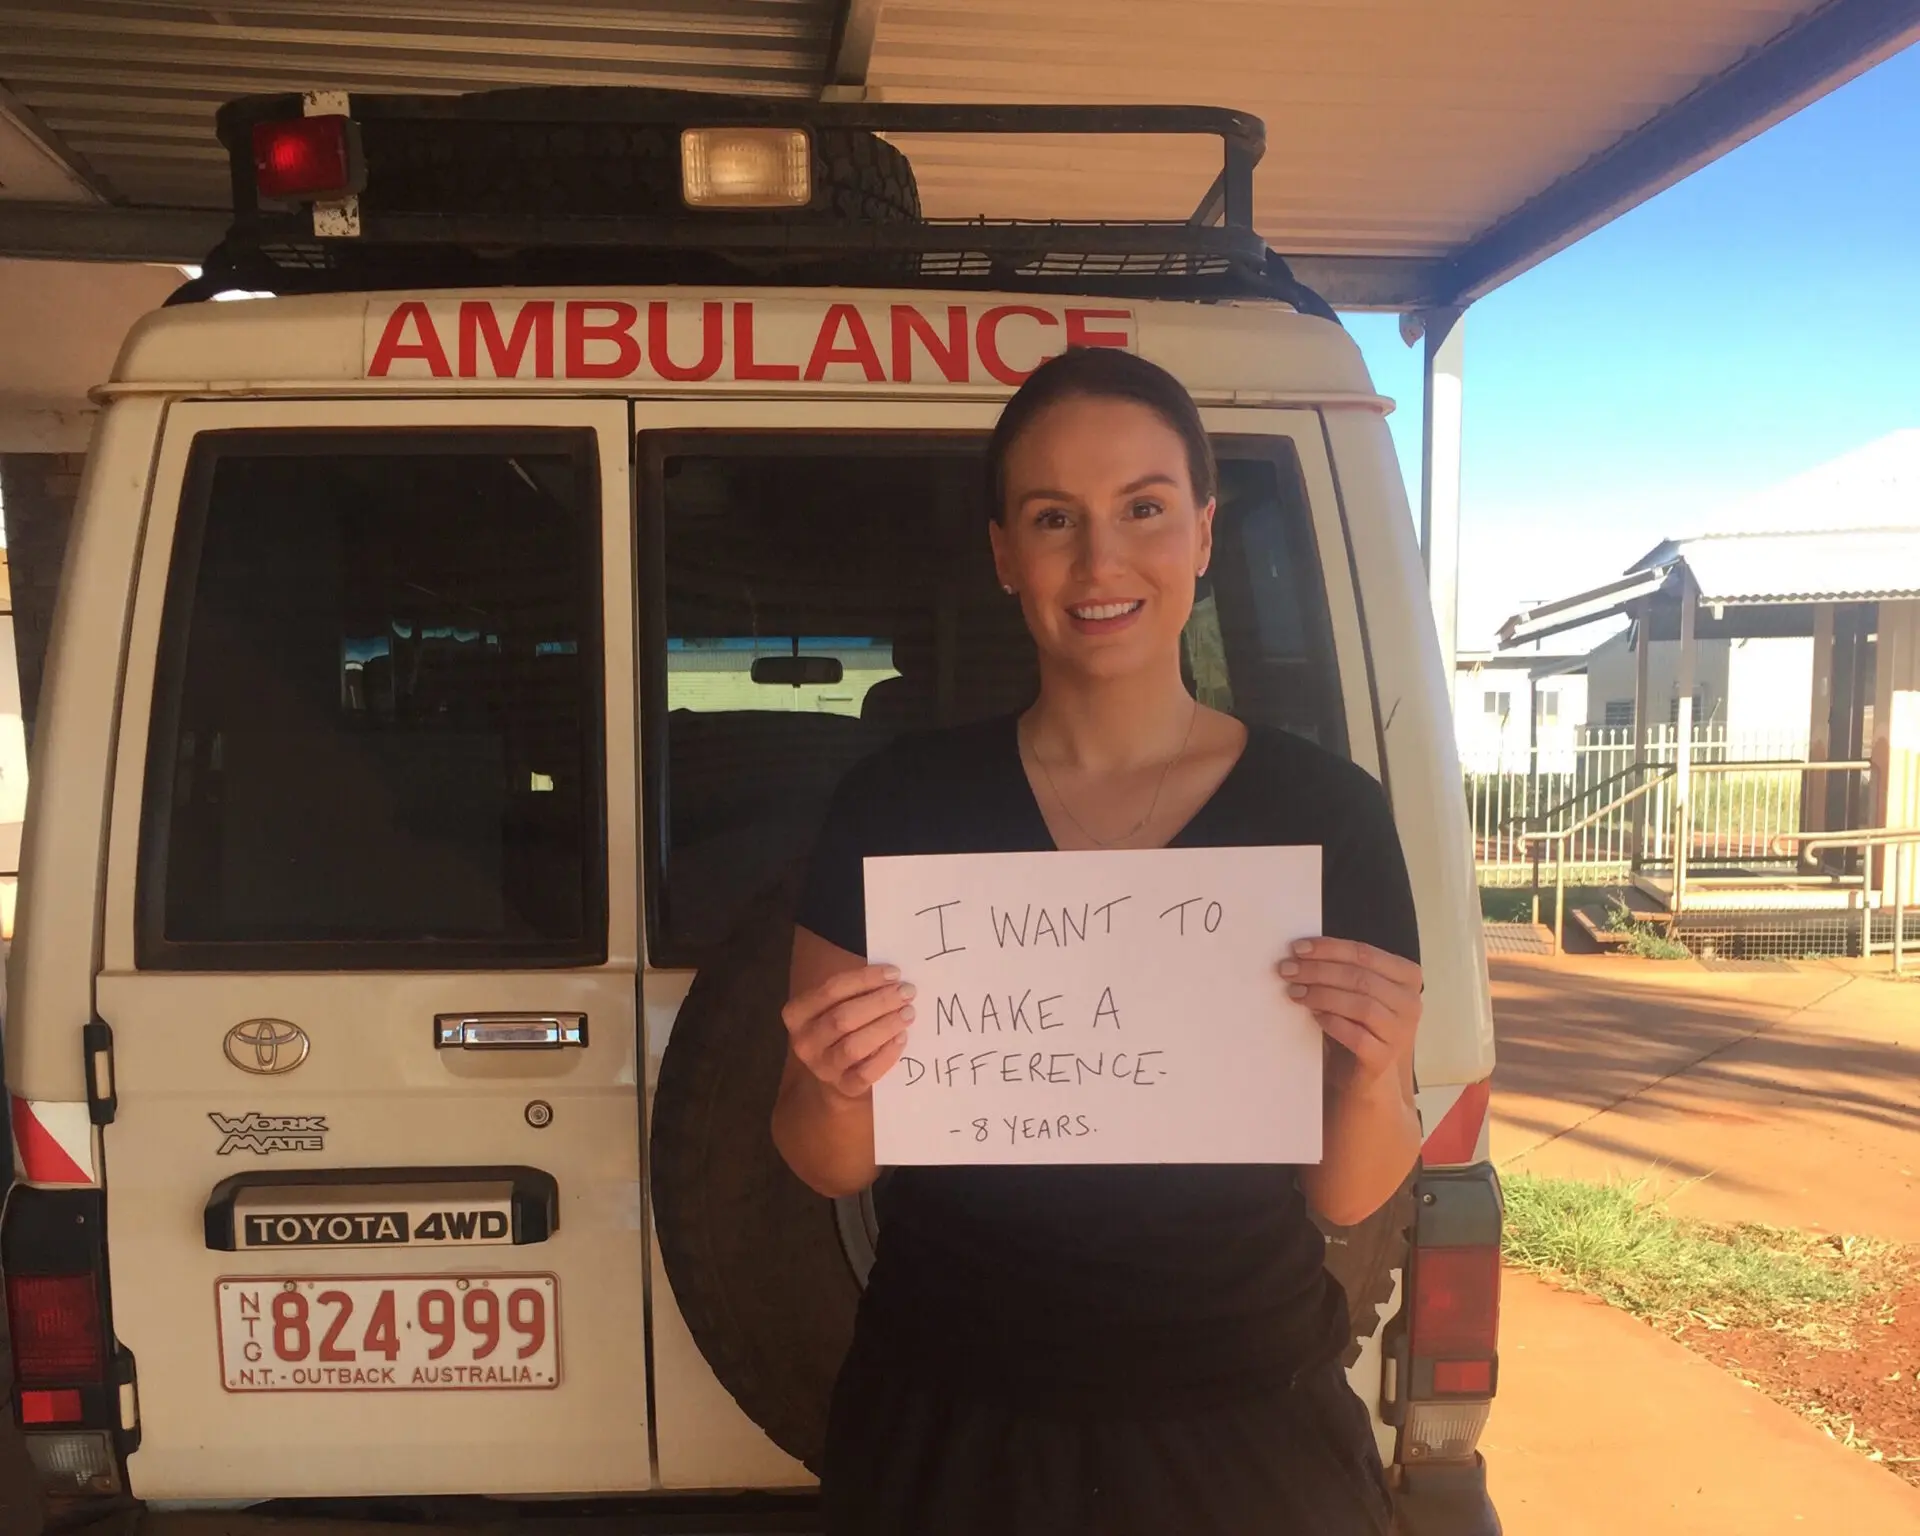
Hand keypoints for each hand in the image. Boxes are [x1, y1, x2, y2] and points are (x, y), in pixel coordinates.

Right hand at [781, 963, 915, 1100]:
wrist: (838, 1077)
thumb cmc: (843, 1029)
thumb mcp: (839, 1005)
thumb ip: (858, 990)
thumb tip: (892, 978)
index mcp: (797, 1014)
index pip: (831, 990)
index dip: (865, 979)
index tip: (894, 973)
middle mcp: (804, 1042)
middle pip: (843, 1018)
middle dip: (879, 1002)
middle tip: (907, 992)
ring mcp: (822, 1068)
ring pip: (853, 1046)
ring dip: (885, 1026)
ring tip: (908, 1013)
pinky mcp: (843, 1088)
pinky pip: (866, 1072)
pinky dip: (886, 1054)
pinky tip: (902, 1038)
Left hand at [1279, 938, 1421, 1094]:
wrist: (1363, 1075)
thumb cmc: (1356, 1025)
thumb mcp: (1354, 991)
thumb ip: (1340, 969)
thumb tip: (1301, 952)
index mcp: (1406, 977)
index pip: (1365, 954)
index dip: (1329, 948)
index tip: (1298, 948)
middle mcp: (1410, 1003)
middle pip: (1360, 977)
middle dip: (1318, 970)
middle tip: (1288, 970)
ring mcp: (1400, 1032)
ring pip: (1361, 1004)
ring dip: (1322, 995)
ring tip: (1295, 992)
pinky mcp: (1384, 1057)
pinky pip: (1357, 1036)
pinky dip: (1332, 1022)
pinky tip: (1314, 1016)